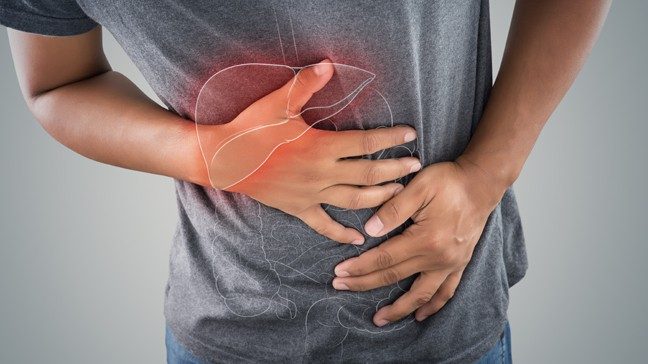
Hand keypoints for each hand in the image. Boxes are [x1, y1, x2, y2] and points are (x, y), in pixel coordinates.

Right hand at [198, 59, 420, 244]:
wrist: (223, 159)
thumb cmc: (251, 128)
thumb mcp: (278, 102)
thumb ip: (306, 83)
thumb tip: (329, 64)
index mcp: (321, 146)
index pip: (366, 143)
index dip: (391, 139)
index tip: (410, 135)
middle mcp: (322, 174)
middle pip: (368, 174)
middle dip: (396, 171)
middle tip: (416, 166)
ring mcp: (311, 194)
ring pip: (354, 201)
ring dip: (380, 198)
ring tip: (399, 194)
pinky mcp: (298, 208)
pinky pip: (324, 226)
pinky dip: (342, 234)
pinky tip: (359, 239)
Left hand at [331, 156, 507, 324]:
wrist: (482, 183)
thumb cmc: (449, 181)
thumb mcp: (419, 186)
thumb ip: (393, 209)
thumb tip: (369, 231)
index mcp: (426, 239)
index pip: (384, 258)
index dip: (359, 267)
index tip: (340, 272)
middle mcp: (439, 258)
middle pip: (395, 276)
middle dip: (364, 283)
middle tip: (340, 287)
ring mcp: (451, 264)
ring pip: (421, 295)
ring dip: (398, 309)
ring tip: (378, 319)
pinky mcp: (460, 264)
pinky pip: (446, 292)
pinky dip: (432, 306)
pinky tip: (419, 315)